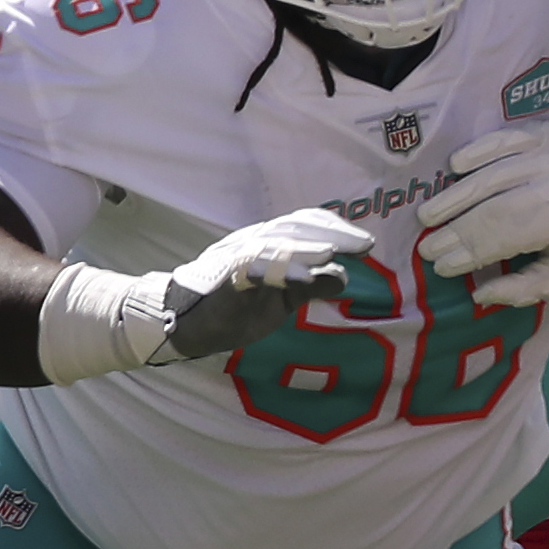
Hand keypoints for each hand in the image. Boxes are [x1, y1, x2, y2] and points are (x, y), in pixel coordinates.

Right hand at [151, 210, 371, 363]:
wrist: (184, 323)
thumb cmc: (235, 308)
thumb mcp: (281, 300)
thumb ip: (310, 287)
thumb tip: (345, 277)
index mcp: (267, 244)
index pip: (302, 225)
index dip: (334, 228)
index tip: (365, 242)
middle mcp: (251, 243)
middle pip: (292, 228)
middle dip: (329, 233)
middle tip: (363, 244)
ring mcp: (235, 259)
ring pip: (272, 246)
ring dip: (304, 249)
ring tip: (331, 254)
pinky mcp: (224, 280)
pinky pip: (250, 271)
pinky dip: (275, 271)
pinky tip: (301, 279)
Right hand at [418, 126, 548, 308]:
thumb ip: (525, 288)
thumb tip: (479, 294)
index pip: (503, 236)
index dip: (467, 253)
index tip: (440, 265)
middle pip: (490, 206)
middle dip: (453, 229)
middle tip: (426, 245)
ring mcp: (547, 151)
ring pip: (489, 174)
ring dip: (453, 196)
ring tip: (428, 215)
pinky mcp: (542, 130)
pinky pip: (500, 140)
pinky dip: (475, 151)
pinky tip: (453, 168)